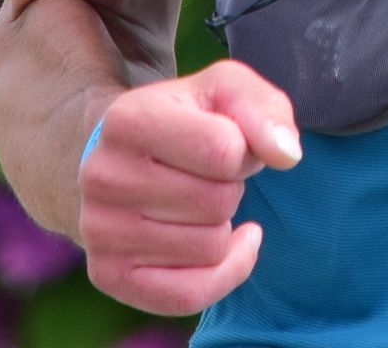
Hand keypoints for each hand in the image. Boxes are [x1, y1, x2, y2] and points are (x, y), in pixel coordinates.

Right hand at [77, 59, 302, 313]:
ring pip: (209, 248)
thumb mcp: (225, 91)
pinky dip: (225, 272)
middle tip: (209, 176)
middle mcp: (102, 176)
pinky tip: (228, 244)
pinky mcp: (108, 275)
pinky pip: (190, 296)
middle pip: (218, 202)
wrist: (121, 156)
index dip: (244, 151)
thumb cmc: (185, 119)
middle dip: (231, 188)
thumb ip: (263, 110)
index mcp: (128, 119)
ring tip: (198, 201)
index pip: (224, 150)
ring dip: (223, 225)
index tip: (227, 144)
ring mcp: (100, 230)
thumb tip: (287, 156)